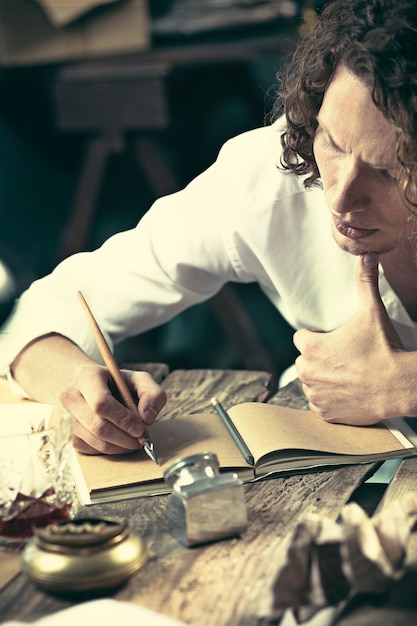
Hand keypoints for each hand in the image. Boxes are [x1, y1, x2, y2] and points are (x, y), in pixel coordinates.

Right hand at [11, 334, 166, 454]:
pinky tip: (120, 441)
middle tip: (141, 439)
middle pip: (98, 425)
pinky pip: (91, 450)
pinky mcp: (70, 434)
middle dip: (124, 437)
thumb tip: (147, 418)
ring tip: (135, 440)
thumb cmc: (117, 383)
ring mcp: (67, 417)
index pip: (101, 403)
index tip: (140, 428)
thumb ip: (152, 394)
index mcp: (87, 376)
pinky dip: (110, 450)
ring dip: (120, 446)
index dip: (122, 419)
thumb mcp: (139, 380)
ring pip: (95, 441)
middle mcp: (71, 396)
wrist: (91, 387)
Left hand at [293, 252, 405, 423]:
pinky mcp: (324, 413)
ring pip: (311, 382)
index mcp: (310, 347)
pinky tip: (346, 392)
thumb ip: (365, 282)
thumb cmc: (383, 349)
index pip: (301, 338)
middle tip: (345, 359)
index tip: (334, 340)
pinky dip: (329, 399)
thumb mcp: (372, 312)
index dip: (317, 337)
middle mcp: (306, 371)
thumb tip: (368, 256)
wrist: (398, 386)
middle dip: (320, 358)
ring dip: (323, 379)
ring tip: (347, 375)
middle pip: (305, 360)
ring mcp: (314, 394)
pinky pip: (318, 404)